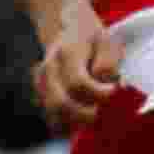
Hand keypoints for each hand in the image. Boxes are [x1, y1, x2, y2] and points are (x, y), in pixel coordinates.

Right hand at [35, 0, 121, 130]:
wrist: (63, 26)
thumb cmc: (90, 36)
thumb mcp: (106, 40)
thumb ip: (108, 63)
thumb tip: (105, 86)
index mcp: (67, 52)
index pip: (78, 83)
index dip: (98, 94)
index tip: (113, 90)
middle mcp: (49, 69)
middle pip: (61, 104)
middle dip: (85, 115)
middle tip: (101, 110)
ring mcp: (41, 84)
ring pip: (54, 116)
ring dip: (76, 123)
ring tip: (93, 113)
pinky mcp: (40, 96)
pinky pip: (52, 121)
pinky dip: (68, 127)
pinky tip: (82, 118)